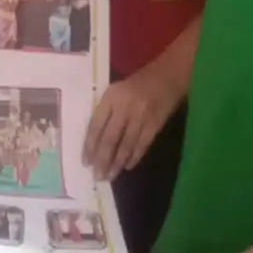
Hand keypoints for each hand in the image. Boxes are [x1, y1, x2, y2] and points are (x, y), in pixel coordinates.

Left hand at [83, 65, 178, 180]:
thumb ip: (105, 111)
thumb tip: (94, 141)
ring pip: (126, 145)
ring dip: (117, 163)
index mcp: (111, 97)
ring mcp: (141, 116)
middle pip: (110, 138)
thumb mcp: (115, 91)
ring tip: (110, 176)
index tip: (85, 162)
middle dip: (103, 159)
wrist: (166, 76)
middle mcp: (124, 107)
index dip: (90, 145)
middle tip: (97, 176)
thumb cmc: (136, 84)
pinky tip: (127, 167)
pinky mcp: (155, 124)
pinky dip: (134, 157)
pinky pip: (142, 145)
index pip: (96, 125)